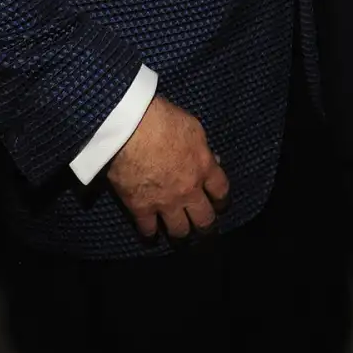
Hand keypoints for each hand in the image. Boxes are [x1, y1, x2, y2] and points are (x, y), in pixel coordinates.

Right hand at [106, 95, 228, 239]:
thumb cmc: (162, 119)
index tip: (219, 204)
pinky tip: (151, 233)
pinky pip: (149, 230)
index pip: (222, 192)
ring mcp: (165, 202)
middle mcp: (189, 190)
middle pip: (205, 220)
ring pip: (180, 231)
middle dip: (206, 225)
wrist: (130, 128)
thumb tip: (212, 159)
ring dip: (181, 232)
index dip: (222, 201)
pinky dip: (150, 233)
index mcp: (204, 167)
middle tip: (203, 227)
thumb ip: (203, 148)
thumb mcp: (193, 127)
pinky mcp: (141, 208)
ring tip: (179, 233)